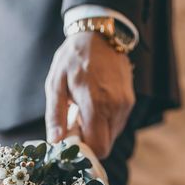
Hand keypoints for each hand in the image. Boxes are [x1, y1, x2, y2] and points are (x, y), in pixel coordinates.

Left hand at [45, 32, 134, 158]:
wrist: (99, 35)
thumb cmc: (73, 58)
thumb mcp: (55, 83)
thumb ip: (56, 115)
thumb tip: (55, 141)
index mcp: (95, 104)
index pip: (98, 147)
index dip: (84, 150)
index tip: (70, 140)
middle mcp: (115, 107)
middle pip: (106, 144)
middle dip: (89, 141)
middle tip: (74, 125)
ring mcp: (125, 105)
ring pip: (112, 135)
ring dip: (97, 131)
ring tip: (83, 111)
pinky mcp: (130, 101)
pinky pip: (117, 124)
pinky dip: (105, 122)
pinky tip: (94, 106)